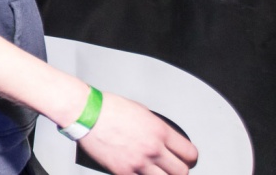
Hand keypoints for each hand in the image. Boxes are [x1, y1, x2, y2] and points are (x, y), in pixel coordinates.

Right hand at [79, 92, 197, 174]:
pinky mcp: (123, 171)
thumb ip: (155, 127)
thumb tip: (163, 140)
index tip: (186, 159)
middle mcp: (153, 148)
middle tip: (173, 168)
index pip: (189, 153)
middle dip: (179, 171)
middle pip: (181, 172)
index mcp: (159, 131)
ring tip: (157, 172)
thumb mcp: (141, 111)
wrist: (86, 113)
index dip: (190, 158)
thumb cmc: (108, 108)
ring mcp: (139, 162)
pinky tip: (139, 172)